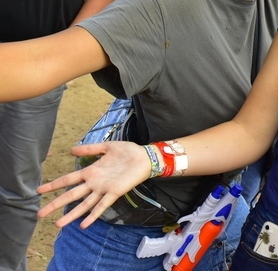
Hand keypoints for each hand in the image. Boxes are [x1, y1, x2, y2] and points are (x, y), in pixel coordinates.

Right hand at [37, 141, 151, 228]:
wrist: (146, 156)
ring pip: (84, 204)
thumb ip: (90, 149)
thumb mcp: (106, 147)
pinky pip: (102, 205)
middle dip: (56, 204)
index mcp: (91, 171)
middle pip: (71, 195)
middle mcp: (94, 183)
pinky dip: (93, 215)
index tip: (38, 191)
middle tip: (40, 214)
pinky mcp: (115, 192)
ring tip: (58, 224)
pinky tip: (84, 224)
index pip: (68, 180)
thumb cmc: (128, 151)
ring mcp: (104, 189)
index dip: (53, 185)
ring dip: (72, 214)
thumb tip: (70, 150)